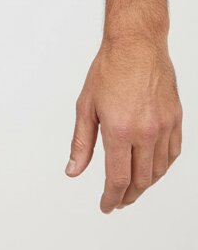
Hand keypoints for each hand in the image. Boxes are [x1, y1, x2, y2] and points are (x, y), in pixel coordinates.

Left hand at [65, 35, 182, 211]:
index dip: (111, 198)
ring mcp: (164, 127)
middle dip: (128, 195)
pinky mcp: (176, 119)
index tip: (106, 206)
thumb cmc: (110, 68)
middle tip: (118, 201)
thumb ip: (81, 142)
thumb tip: (73, 170)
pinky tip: (153, 168)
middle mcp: (146, 132)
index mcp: (120, 130)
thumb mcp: (86, 105)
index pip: (118, 179)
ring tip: (133, 188)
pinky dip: (162, 167)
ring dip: (146, 184)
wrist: (137, 44)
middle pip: (140, 180)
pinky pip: (173, 154)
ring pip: (159, 170)